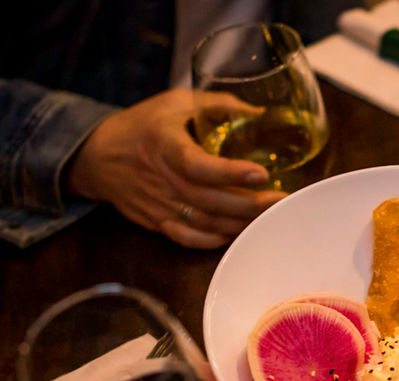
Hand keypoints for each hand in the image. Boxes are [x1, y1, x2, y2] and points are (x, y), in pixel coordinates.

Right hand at [66, 89, 286, 248]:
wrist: (97, 156)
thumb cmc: (142, 125)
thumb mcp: (175, 103)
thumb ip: (218, 106)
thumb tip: (260, 114)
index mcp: (164, 145)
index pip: (198, 165)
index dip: (231, 173)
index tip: (262, 173)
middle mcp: (161, 179)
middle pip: (209, 200)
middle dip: (250, 204)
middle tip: (281, 199)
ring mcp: (159, 205)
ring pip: (205, 222)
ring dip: (240, 223)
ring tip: (269, 215)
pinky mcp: (157, 222)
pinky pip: (190, 238)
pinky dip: (216, 239)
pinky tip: (238, 231)